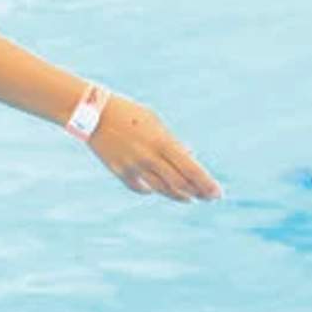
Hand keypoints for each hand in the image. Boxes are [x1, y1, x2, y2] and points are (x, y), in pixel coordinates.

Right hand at [86, 94, 220, 202]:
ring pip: (162, 189)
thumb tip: (188, 156)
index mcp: (162, 142)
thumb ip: (172, 142)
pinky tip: (160, 189)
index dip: (206, 184)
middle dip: (198, 192)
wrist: (93, 114)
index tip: (218, 193)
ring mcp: (134, 167)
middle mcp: (149, 157)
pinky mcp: (120, 172)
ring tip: (191, 198)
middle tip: (210, 198)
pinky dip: (153, 190)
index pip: (191, 169)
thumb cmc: (129, 114)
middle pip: (180, 183)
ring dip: (179, 195)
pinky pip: (141, 188)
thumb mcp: (155, 122)